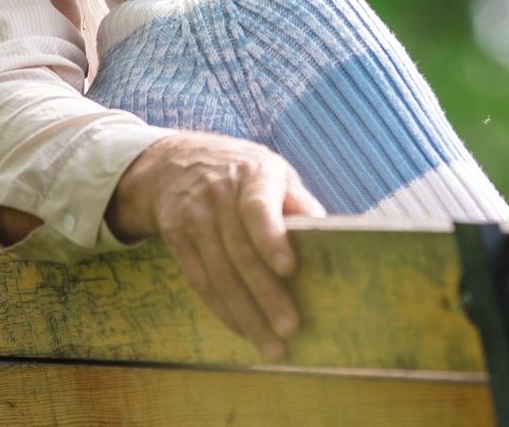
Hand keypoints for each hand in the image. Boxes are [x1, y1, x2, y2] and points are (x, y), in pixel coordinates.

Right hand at [107, 132, 325, 359]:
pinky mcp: (176, 238)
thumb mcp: (275, 173)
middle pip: (240, 253)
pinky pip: (200, 281)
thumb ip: (300, 204)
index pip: (258, 207)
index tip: (289, 268)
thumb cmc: (245, 174)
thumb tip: (332, 236)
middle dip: (265, 295)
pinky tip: (242, 330)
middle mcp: (218, 196)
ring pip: (219, 275)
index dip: (271, 238)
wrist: (177, 162)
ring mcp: (193, 218)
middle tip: (289, 329)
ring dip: (245, 315)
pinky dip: (223, 310)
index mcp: (253, 175)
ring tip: (271, 346)